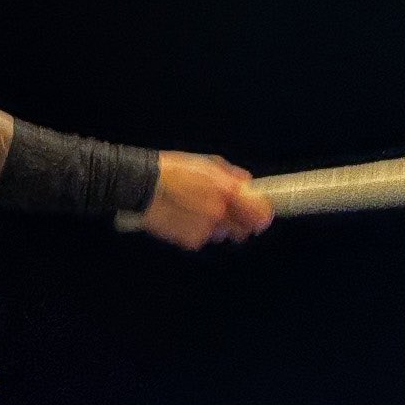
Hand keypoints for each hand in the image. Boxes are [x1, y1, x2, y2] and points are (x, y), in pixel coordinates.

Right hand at [136, 151, 273, 248]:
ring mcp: (206, 229)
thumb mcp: (208, 163)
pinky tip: (184, 216)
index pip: (261, 213)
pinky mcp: (191, 240)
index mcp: (228, 191)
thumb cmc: (174, 170)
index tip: (260, 214)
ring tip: (197, 210)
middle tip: (226, 212)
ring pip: (222, 234)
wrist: (142, 186)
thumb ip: (233, 176)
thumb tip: (249, 184)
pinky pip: (203, 238)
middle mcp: (221, 213)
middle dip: (239, 222)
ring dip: (217, 226)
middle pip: (244, 230)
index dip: (262, 214)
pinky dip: (198, 230)